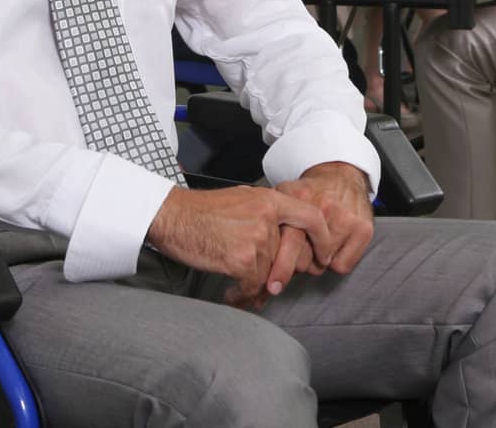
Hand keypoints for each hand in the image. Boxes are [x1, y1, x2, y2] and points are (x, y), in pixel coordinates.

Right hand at [147, 185, 331, 304]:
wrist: (172, 216)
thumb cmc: (202, 211)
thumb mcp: (242, 199)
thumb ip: (268, 213)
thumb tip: (285, 237)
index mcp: (270, 199)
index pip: (312, 217)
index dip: (324, 239)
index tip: (323, 256)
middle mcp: (267, 217)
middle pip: (288, 256)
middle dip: (281, 277)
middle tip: (271, 289)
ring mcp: (256, 238)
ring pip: (269, 274)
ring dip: (256, 289)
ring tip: (241, 293)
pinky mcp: (242, 259)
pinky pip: (252, 286)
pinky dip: (242, 296)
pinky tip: (231, 295)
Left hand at [275, 162, 373, 275]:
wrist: (340, 174)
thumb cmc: (311, 192)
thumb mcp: (284, 196)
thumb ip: (269, 220)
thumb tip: (260, 258)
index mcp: (297, 197)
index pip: (288, 241)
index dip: (280, 266)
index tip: (274, 283)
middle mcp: (322, 206)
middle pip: (303, 259)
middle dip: (297, 262)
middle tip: (300, 250)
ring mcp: (345, 218)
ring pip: (322, 265)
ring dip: (317, 261)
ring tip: (318, 243)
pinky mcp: (363, 229)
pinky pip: (342, 266)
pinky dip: (336, 262)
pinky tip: (334, 245)